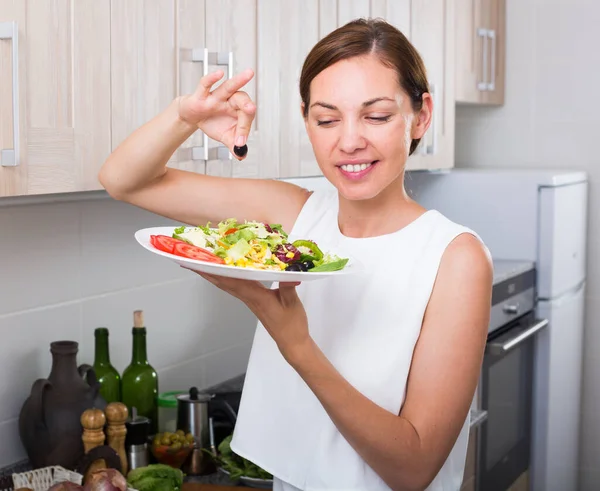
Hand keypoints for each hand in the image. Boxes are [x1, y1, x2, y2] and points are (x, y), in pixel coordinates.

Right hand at [178, 69, 255, 159]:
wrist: (193, 117)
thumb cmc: (214, 123)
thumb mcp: (225, 136)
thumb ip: (234, 146)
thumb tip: (241, 156)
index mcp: (239, 110)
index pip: (245, 118)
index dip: (243, 131)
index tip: (239, 143)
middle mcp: (230, 100)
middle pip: (242, 99)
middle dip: (247, 104)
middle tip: (251, 109)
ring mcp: (216, 96)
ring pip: (229, 86)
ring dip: (239, 80)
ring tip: (249, 73)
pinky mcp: (201, 95)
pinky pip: (206, 84)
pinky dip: (212, 78)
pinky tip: (219, 74)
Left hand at [187, 269, 310, 361]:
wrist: (291, 341)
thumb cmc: (292, 325)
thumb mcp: (292, 304)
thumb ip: (288, 287)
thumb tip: (289, 269)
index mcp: (256, 297)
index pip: (232, 281)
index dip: (216, 271)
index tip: (200, 263)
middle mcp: (249, 298)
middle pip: (223, 282)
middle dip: (207, 271)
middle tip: (191, 259)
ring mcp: (250, 300)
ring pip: (227, 285)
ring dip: (214, 274)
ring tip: (202, 262)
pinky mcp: (254, 300)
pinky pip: (236, 286)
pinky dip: (227, 278)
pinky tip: (225, 271)